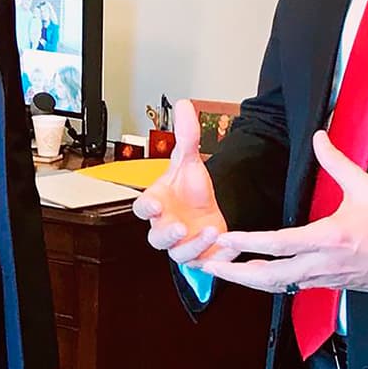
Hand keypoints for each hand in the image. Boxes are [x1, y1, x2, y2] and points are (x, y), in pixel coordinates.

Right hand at [132, 100, 234, 265]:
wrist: (208, 209)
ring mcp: (181, 245)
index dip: (146, 208)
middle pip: (156, 238)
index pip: (141, 208)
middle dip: (167, 234)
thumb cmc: (190, 189)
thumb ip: (186, 135)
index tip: (155, 204)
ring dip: (193, 245)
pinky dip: (214, 258)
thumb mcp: (190, 160)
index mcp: (157, 203)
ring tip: (210, 231)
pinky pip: (202, 264)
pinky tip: (226, 247)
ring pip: (179, 254)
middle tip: (180, 227)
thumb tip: (183, 104)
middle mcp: (165, 226)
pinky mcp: (199, 257)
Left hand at [198, 130, 367, 293]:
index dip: (247, 244)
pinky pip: (296, 287)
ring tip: (226, 274)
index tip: (224, 239)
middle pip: (271, 277)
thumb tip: (318, 136)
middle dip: (237, 275)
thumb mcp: (366, 187)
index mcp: (329, 239)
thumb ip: (337, 161)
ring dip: (251, 282)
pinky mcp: (333, 286)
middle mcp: (323, 264)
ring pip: (281, 286)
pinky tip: (260, 277)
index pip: (279, 244)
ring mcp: (327, 279)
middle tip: (210, 267)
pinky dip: (273, 283)